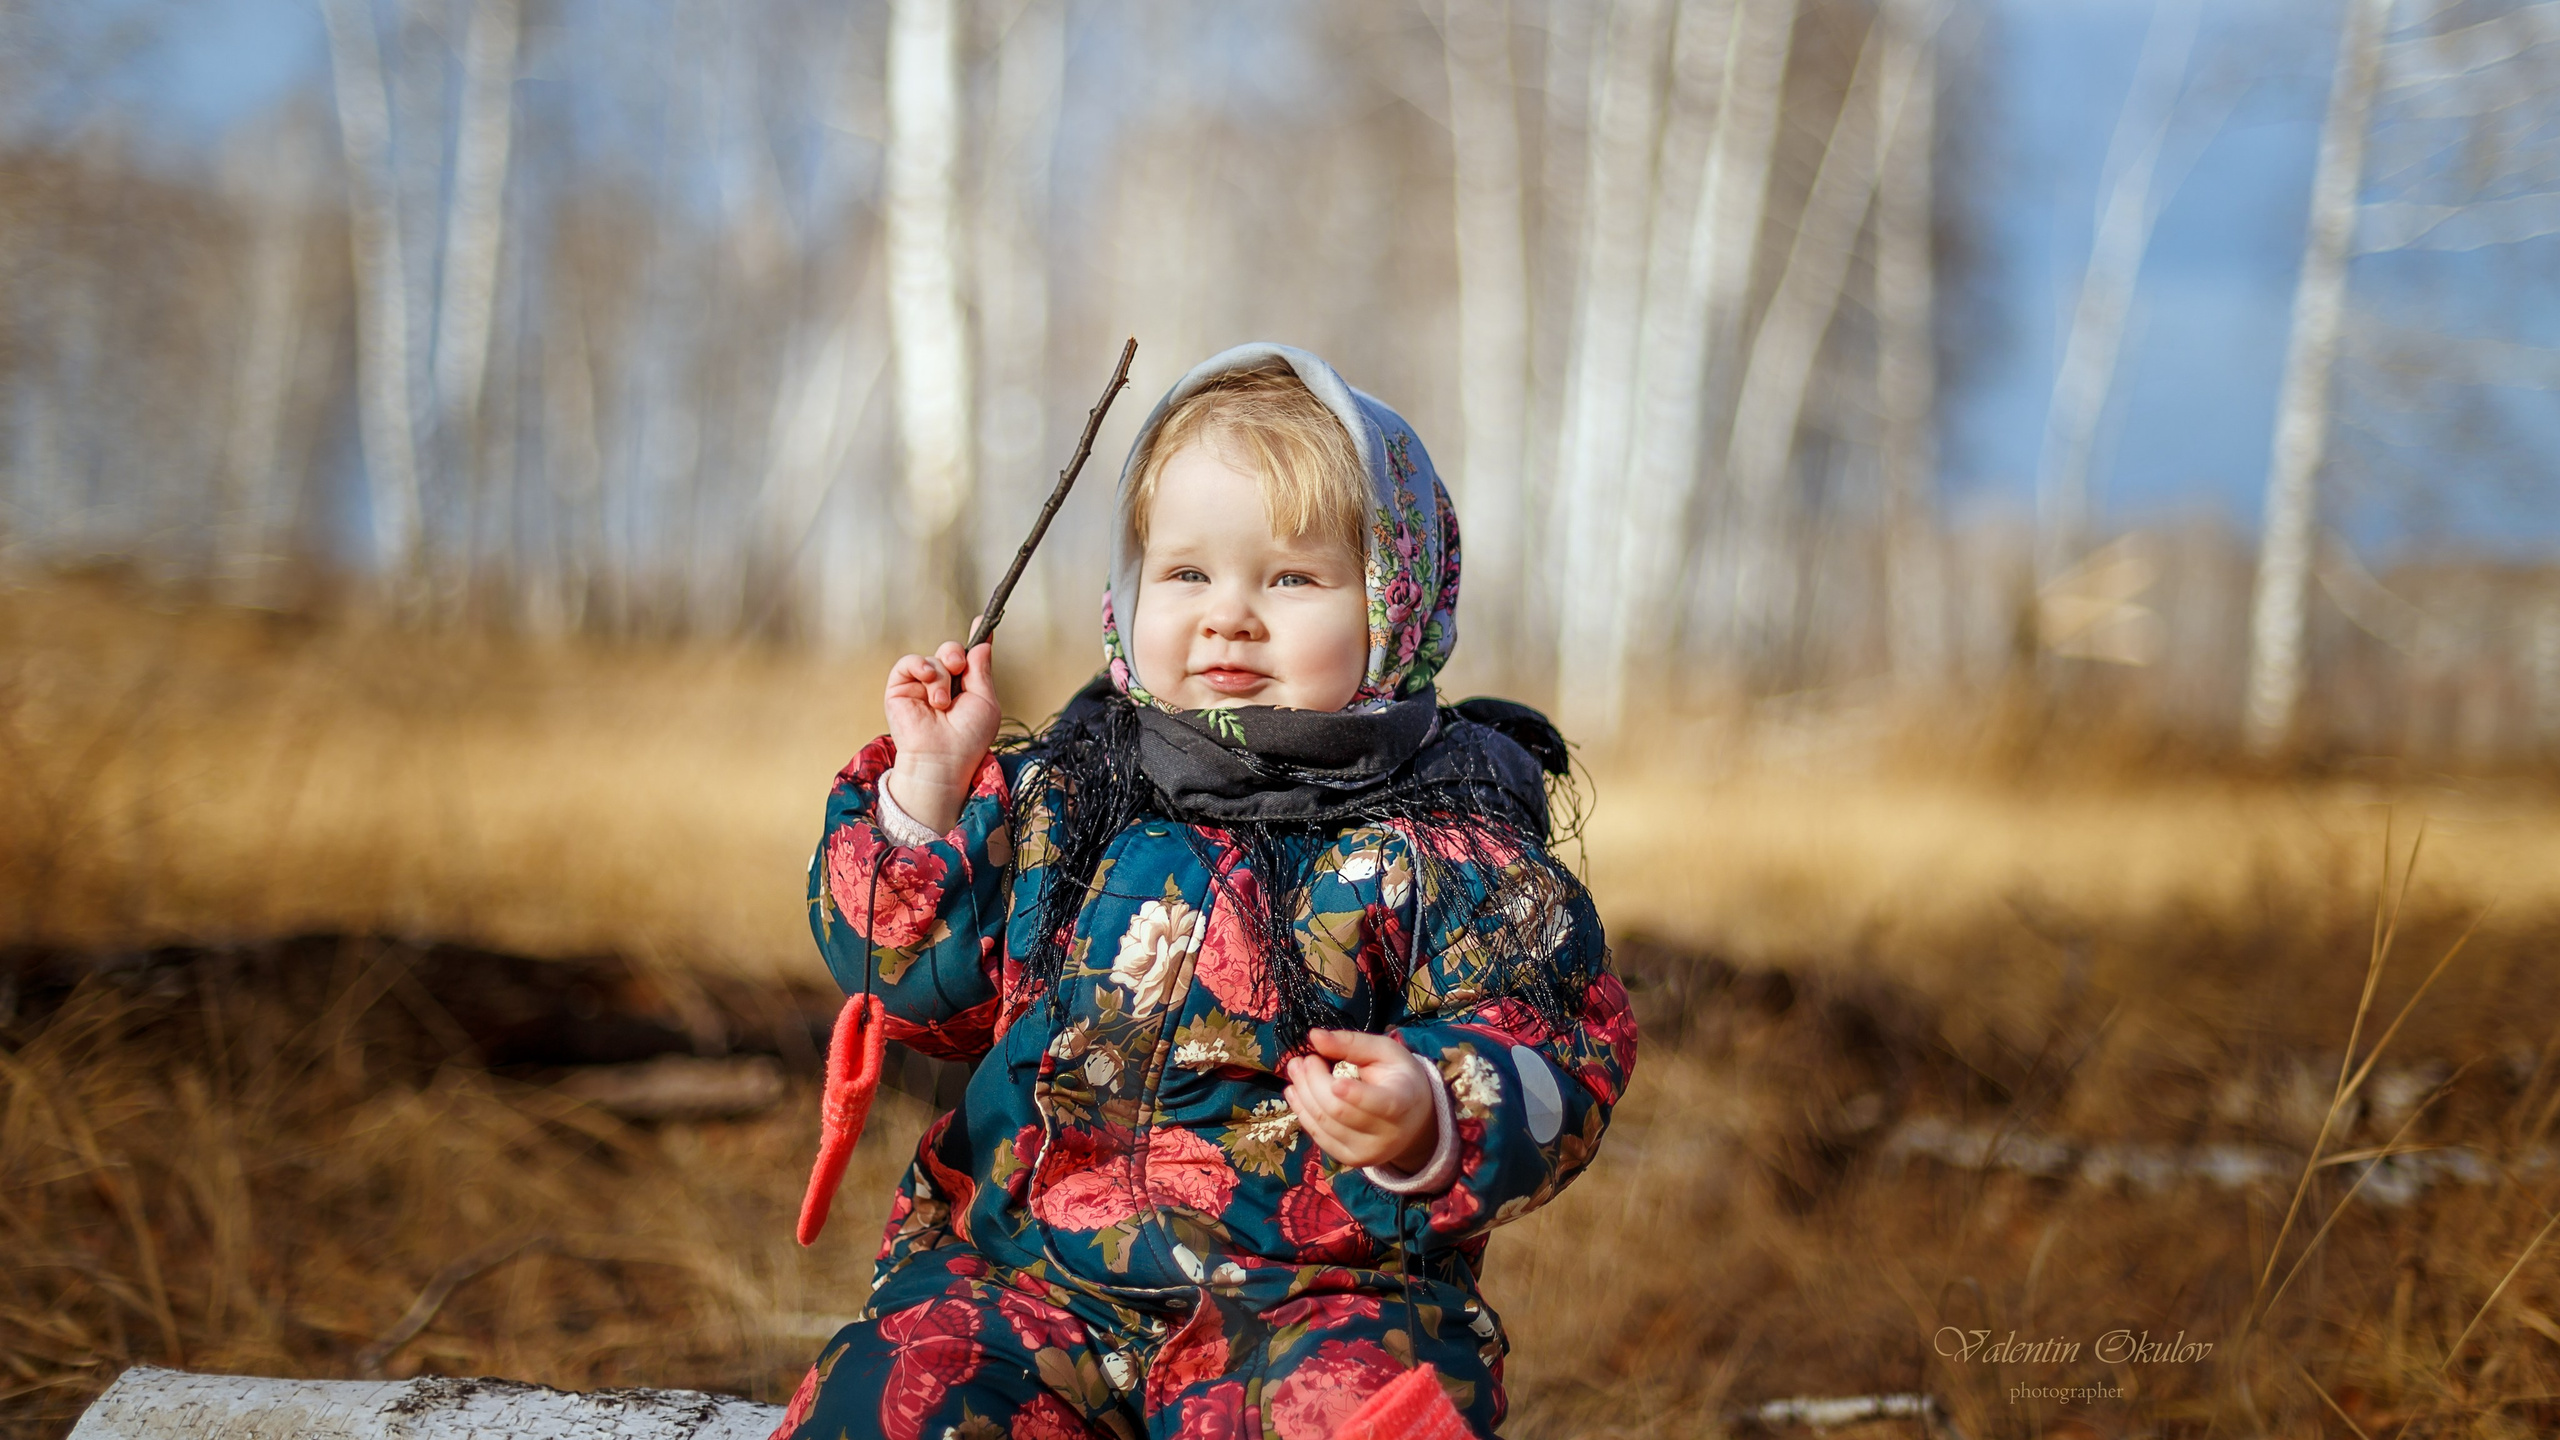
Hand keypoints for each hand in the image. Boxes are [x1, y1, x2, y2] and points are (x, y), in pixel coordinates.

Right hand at [882, 624, 1000, 834]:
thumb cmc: (968, 737)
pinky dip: (919, 666)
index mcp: (965, 688)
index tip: (984, 622)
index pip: (970, 658)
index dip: (977, 639)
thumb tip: (982, 643)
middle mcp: (943, 685)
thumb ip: (982, 671)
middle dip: (956, 654)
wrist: (943, 758)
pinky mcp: (899, 688)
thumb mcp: (985, 701)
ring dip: (941, 677)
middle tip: (958, 666)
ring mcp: (920, 686)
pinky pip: (909, 662)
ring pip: (933, 660)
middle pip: (950, 652)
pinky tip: (927, 681)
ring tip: (941, 702)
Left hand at [1284, 1029, 1438, 1172]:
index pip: (1379, 1103)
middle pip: (1338, 1109)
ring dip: (1302, 1092)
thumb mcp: (1384, 1052)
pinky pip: (1317, 1135)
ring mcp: (1367, 1152)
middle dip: (1313, 1080)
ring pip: (1322, 1122)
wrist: (1413, 1120)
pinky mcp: (1349, 1159)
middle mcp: (1386, 1135)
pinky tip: (1296, 1091)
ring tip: (1297, 1069)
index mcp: (1402, 1103)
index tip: (1335, 1082)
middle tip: (1304, 1058)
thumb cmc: (1399, 1077)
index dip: (1356, 1095)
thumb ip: (1352, 1043)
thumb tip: (1315, 1036)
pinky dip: (1301, 1111)